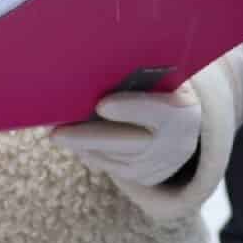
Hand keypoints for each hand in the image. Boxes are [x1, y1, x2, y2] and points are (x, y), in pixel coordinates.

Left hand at [52, 85, 202, 186]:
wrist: (187, 128)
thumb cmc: (165, 91)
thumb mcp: (164, 80)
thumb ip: (140, 77)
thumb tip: (99, 67)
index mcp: (180, 111)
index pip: (156, 110)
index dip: (130, 109)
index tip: (102, 105)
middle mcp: (171, 143)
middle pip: (127, 143)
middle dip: (89, 137)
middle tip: (56, 133)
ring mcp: (156, 164)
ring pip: (113, 158)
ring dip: (81, 145)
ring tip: (55, 132)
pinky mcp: (141, 176)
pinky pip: (109, 166)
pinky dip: (88, 153)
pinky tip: (70, 142)